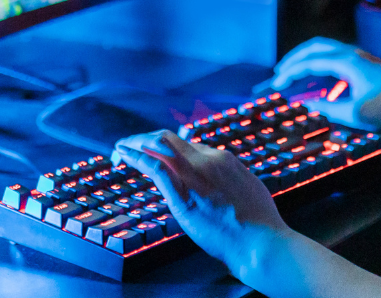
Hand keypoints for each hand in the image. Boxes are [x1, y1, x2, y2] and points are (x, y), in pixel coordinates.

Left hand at [112, 130, 287, 272]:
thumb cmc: (258, 223)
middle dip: (146, 140)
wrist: (260, 241)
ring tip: (121, 147)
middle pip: (169, 139)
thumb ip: (230, 180)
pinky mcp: (182, 197)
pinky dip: (136, 157)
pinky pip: (154, 168)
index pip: (188, 145)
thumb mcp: (248, 189)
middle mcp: (208, 160)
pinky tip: (124, 157)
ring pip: (158, 147)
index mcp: (224, 159)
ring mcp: (195, 176)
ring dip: (136, 144)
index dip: (168, 148)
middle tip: (130, 144)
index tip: (157, 154)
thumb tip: (221, 182)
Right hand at [269, 37, 380, 130]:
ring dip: (308, 60)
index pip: (310, 62)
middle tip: (279, 74)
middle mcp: (353, 55)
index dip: (290, 73)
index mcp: (348, 62)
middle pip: (315, 47)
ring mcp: (360, 58)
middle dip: (294, 59)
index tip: (276, 85)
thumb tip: (307, 104)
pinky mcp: (366, 66)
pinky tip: (318, 83)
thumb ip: (327, 108)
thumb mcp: (356, 114)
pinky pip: (336, 60)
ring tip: (293, 75)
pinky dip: (321, 67)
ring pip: (326, 51)